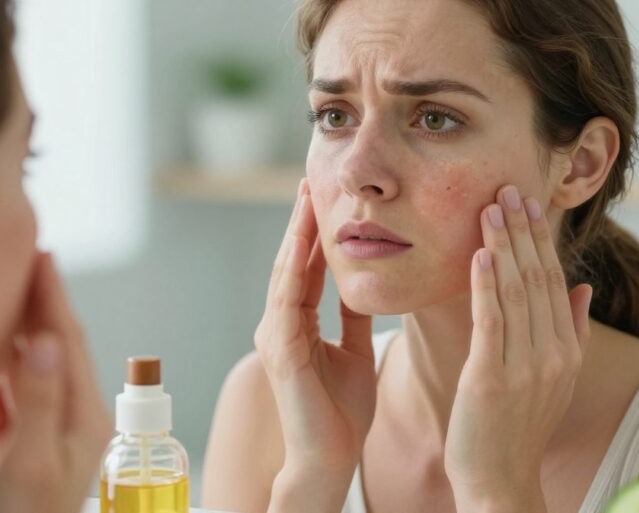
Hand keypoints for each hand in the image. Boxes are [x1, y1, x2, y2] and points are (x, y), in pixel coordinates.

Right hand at [0, 253, 111, 512]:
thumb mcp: (31, 463)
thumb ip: (40, 401)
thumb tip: (48, 342)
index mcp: (85, 420)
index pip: (70, 344)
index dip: (54, 298)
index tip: (42, 256)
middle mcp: (74, 424)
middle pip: (59, 353)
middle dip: (43, 309)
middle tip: (27, 263)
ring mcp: (50, 439)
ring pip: (37, 376)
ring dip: (24, 340)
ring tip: (9, 302)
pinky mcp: (25, 456)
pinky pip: (17, 407)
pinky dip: (4, 384)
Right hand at [255, 179, 376, 511]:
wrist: (329, 458)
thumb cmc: (341, 413)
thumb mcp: (355, 352)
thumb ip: (352, 318)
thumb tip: (362, 286)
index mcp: (297, 325)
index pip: (305, 269)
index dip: (313, 233)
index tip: (322, 197)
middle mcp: (280, 325)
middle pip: (290, 263)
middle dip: (300, 222)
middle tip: (309, 181)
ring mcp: (276, 337)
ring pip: (285, 275)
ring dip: (295, 236)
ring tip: (306, 199)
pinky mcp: (281, 351)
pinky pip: (287, 301)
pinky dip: (294, 269)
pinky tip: (302, 244)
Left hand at [445, 185, 591, 510]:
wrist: (499, 480)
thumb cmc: (518, 426)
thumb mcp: (553, 377)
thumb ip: (570, 329)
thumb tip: (581, 285)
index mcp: (566, 349)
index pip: (554, 280)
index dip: (541, 239)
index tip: (528, 202)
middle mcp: (552, 354)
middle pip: (538, 278)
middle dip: (523, 230)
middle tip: (508, 188)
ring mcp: (525, 366)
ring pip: (517, 291)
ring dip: (504, 245)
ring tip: (491, 207)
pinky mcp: (492, 378)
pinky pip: (492, 320)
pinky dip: (487, 284)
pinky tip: (481, 253)